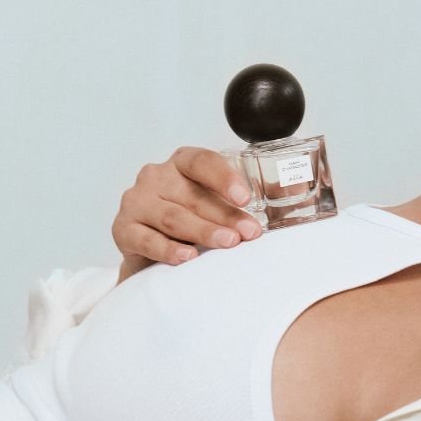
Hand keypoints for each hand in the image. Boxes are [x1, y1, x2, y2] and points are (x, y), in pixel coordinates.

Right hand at [112, 147, 263, 283]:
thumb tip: (297, 188)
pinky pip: (146, 239)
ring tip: (228, 242)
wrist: (154, 254)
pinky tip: (187, 257)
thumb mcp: (223, 203)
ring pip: (173, 217)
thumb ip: (257, 195)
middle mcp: (156, 177)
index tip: (246, 197)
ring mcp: (137, 201)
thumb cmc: (195, 221)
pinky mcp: (123, 229)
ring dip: (203, 231)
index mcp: (182, 163)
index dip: (224, 178)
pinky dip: (168, 249)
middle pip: (193, 195)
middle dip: (225, 215)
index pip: (202, 163)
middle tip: (250, 232)